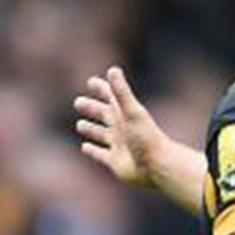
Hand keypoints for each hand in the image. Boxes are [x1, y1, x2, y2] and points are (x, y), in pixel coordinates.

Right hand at [74, 67, 167, 189]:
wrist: (156, 165)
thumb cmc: (146, 136)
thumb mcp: (132, 111)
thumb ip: (121, 91)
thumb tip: (112, 69)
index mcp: (124, 113)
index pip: (110, 96)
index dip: (101, 88)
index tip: (91, 82)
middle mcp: (120, 127)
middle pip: (102, 114)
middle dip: (91, 108)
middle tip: (78, 103)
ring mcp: (117, 144)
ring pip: (100, 134)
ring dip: (90, 129)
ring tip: (80, 124)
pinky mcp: (114, 160)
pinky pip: (100, 154)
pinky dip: (92, 151)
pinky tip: (85, 147)